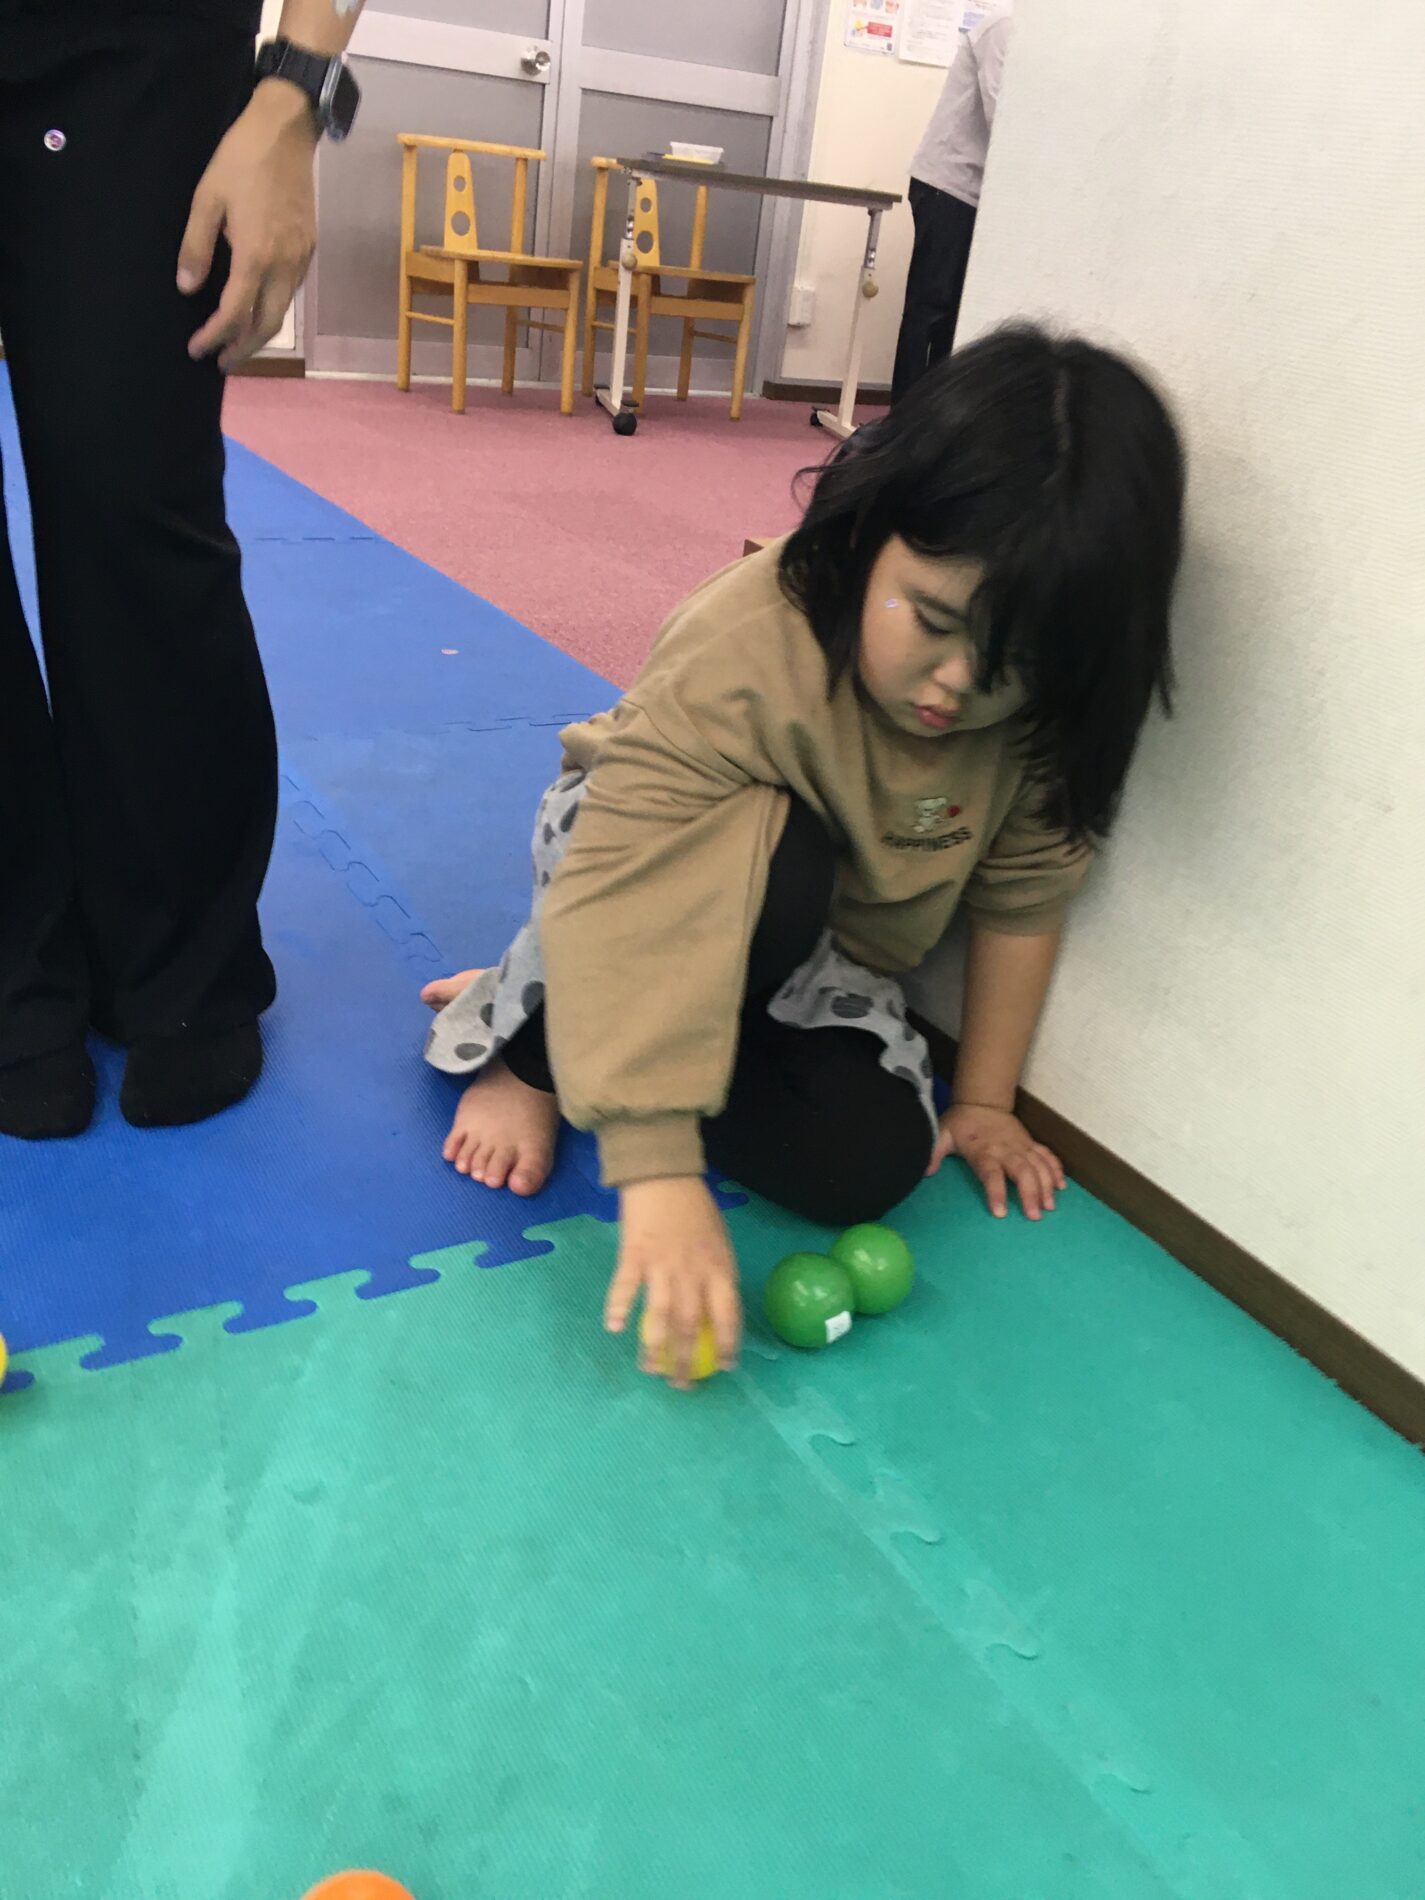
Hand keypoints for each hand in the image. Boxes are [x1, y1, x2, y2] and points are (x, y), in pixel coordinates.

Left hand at [178, 80, 318, 370]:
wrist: (288, 132)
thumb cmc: (241, 159)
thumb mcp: (206, 197)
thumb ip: (196, 247)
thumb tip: (187, 289)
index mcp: (255, 255)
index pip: (234, 313)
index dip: (214, 337)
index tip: (196, 350)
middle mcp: (283, 265)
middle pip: (266, 326)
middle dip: (243, 349)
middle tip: (221, 362)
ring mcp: (300, 258)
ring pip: (282, 311)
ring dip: (259, 332)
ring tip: (237, 341)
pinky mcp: (309, 248)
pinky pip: (291, 291)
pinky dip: (272, 308)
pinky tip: (257, 305)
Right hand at [604, 1176, 741, 1387]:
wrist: (664, 1175)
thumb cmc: (696, 1209)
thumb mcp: (720, 1242)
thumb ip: (717, 1276)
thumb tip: (717, 1312)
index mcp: (720, 1268)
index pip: (728, 1316)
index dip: (727, 1345)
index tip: (724, 1368)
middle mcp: (693, 1272)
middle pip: (691, 1325)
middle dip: (686, 1361)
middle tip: (681, 1385)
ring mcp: (662, 1265)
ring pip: (660, 1315)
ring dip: (654, 1347)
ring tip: (650, 1370)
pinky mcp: (634, 1255)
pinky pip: (626, 1287)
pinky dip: (619, 1308)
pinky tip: (615, 1329)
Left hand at [927, 1102, 1065, 1220]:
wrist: (982, 1101)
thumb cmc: (961, 1123)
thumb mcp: (942, 1135)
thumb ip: (933, 1152)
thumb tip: (924, 1171)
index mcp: (984, 1151)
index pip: (991, 1174)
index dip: (996, 1192)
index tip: (1000, 1212)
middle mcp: (1006, 1149)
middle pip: (1022, 1171)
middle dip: (1030, 1193)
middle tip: (1035, 1216)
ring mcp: (1021, 1146)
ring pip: (1039, 1165)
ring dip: (1046, 1186)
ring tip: (1050, 1206)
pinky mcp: (1030, 1143)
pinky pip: (1046, 1156)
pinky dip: (1055, 1170)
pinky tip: (1061, 1186)